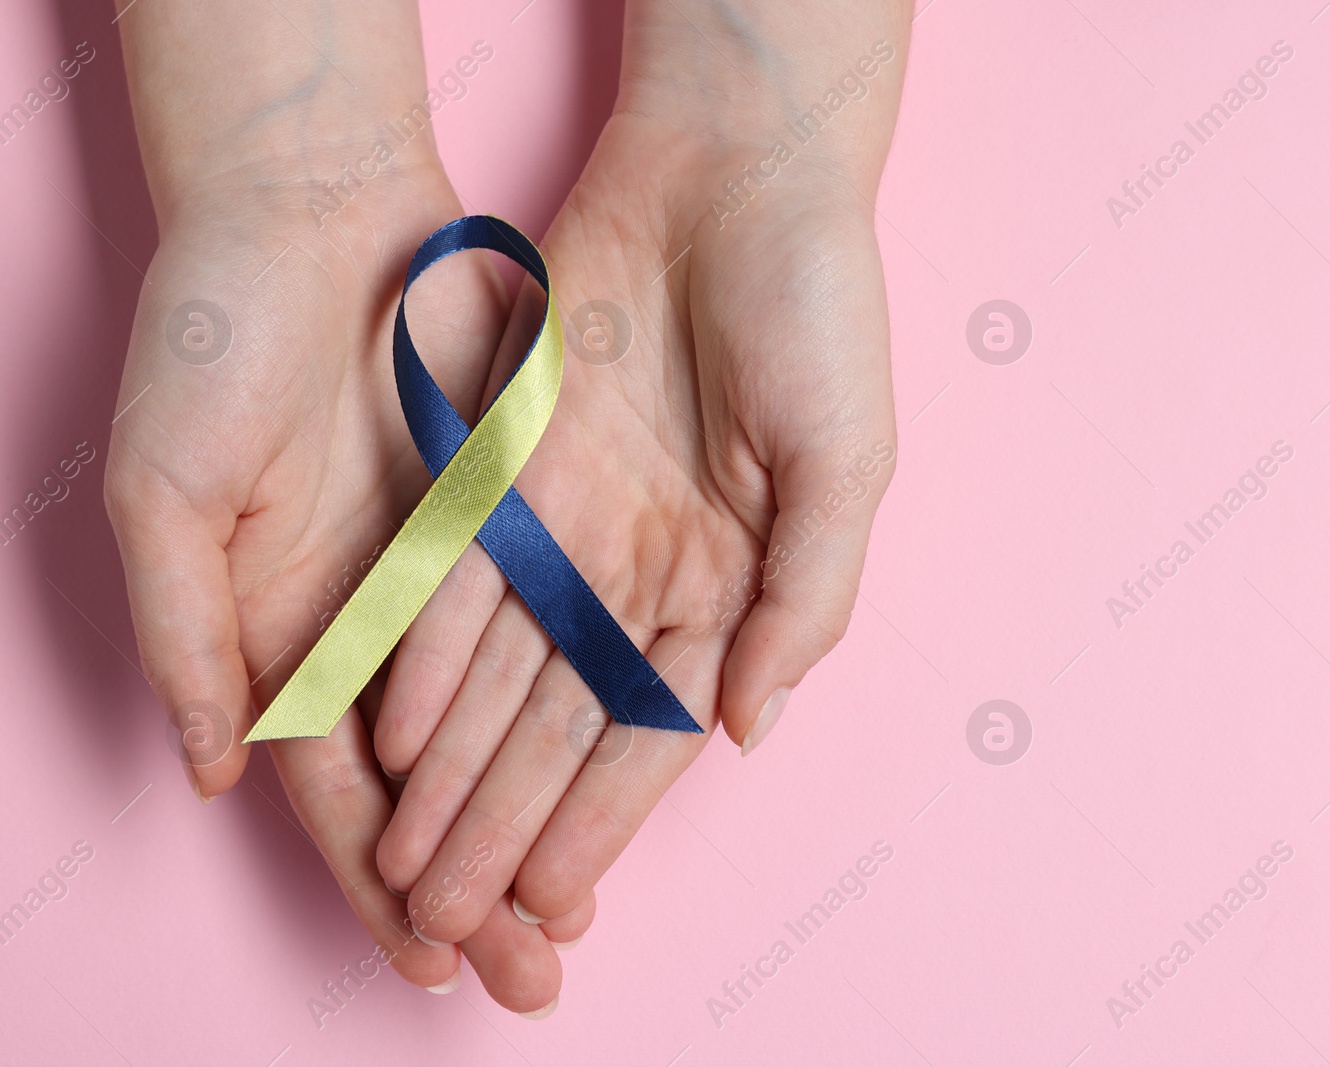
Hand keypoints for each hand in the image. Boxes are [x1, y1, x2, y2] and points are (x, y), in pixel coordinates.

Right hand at [105, 168, 583, 1011]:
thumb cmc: (208, 343)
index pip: (342, 796)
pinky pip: (554, 622)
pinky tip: (623, 756)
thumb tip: (223, 775)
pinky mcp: (509, 513)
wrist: (306, 212)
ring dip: (544, 809)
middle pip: (441, 782)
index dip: (386, 878)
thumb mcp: (170, 494)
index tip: (440, 956)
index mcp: (279, 635)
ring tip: (584, 899)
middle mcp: (371, 622)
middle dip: (486, 876)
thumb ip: (190, 637)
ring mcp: (448, 572)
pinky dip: (581, 691)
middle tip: (541, 966)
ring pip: (508, 718)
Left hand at [370, 1, 906, 946]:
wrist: (735, 175)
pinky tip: (393, 723)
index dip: (605, 820)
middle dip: (508, 819)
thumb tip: (749, 729)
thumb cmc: (818, 313)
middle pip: (564, 721)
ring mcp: (574, 518)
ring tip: (406, 853)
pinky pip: (460, 572)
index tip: (555, 901)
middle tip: (449, 912)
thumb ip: (806, 600)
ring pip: (500, 668)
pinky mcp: (510, 461)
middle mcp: (645, 567)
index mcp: (734, 582)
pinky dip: (426, 647)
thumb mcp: (849, 465)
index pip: (655, 729)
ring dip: (455, 763)